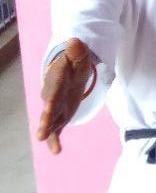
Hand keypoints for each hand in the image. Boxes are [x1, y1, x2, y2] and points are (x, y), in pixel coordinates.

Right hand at [38, 38, 94, 154]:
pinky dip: (55, 139)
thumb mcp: (78, 56)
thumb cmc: (73, 63)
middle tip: (41, 133)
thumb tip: (74, 41)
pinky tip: (56, 151)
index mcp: (57, 81)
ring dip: (48, 131)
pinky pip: (56, 128)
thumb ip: (77, 51)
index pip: (54, 89)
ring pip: (50, 121)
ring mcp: (55, 107)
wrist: (66, 71)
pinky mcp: (60, 115)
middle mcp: (52, 96)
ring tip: (44, 141)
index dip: (52, 97)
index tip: (48, 105)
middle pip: (49, 108)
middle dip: (46, 119)